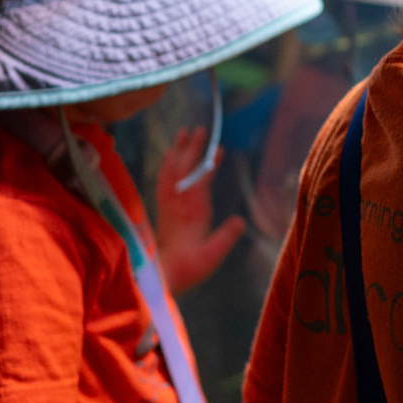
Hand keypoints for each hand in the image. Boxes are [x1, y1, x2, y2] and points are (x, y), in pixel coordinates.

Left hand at [156, 127, 244, 293]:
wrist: (161, 274)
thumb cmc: (189, 267)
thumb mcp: (211, 256)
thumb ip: (225, 238)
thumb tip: (240, 220)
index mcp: (192, 211)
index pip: (199, 181)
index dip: (207, 164)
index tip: (217, 149)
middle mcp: (178, 203)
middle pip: (183, 169)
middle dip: (192, 148)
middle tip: (200, 128)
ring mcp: (169, 203)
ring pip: (171, 170)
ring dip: (177, 150)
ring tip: (183, 132)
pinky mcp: (163, 206)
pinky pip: (163, 178)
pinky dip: (167, 163)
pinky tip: (170, 155)